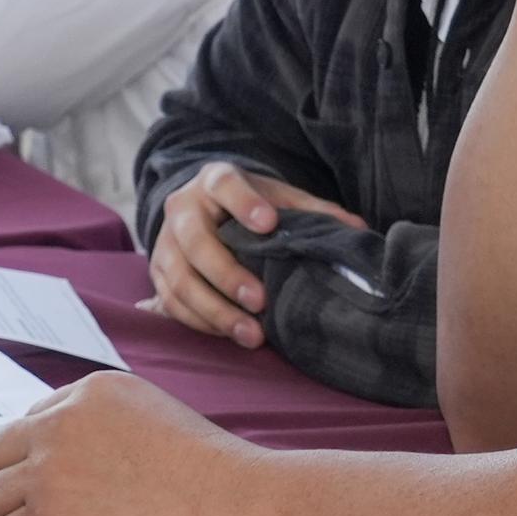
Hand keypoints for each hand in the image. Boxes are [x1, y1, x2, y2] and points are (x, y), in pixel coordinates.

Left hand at [0, 372, 250, 515]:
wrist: (234, 510)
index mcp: (85, 393)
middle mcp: (57, 426)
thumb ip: (101, 425)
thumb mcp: (151, 415)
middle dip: (7, 486)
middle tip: (38, 514)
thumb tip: (67, 456)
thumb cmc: (209, 475)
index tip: (61, 485)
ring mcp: (47, 475)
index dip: (38, 459)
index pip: (28, 424)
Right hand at [145, 163, 361, 350]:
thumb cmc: (251, 206)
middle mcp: (182, 208)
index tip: (268, 223)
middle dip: (227, 274)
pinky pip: (172, 303)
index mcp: (215, 180)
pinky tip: (230, 335)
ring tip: (251, 334)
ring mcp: (165, 243)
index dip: (244, 203)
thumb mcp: (280, 199)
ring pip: (180, 280)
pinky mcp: (158, 273)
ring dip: (215, 311)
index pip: (225, 186)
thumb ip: (314, 213)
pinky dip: (201, 323)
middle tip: (261, 301)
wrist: (205, 209)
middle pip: (196, 242)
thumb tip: (358, 230)